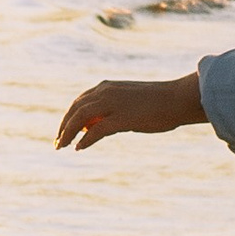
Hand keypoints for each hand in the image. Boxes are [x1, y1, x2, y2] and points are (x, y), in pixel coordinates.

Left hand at [56, 72, 205, 149]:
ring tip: (62, 146)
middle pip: (75, 109)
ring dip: (67, 133)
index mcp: (107, 87)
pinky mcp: (121, 118)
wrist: (177, 99)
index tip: (63, 130)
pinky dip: (85, 140)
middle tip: (57, 142)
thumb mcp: (130, 103)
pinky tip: (79, 148)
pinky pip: (95, 131)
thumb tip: (98, 127)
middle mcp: (106, 92)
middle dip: (63, 126)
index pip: (79, 101)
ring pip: (80, 118)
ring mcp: (112, 104)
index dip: (68, 116)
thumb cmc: (158, 103)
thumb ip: (112, 111)